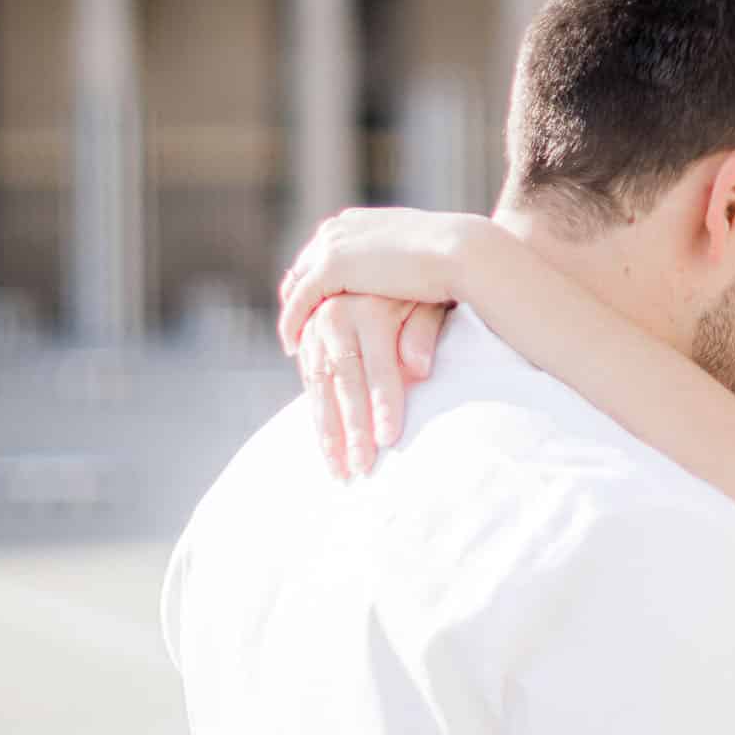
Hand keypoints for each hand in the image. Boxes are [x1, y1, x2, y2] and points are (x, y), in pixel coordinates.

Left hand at [278, 208, 475, 355]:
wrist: (460, 250)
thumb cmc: (454, 258)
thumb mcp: (417, 256)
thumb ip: (398, 265)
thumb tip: (402, 279)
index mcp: (357, 222)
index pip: (322, 253)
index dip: (316, 283)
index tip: (316, 311)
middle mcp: (339, 228)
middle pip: (303, 268)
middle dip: (297, 298)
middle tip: (297, 330)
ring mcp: (332, 244)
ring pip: (297, 285)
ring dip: (293, 315)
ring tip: (294, 343)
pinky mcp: (332, 265)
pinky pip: (300, 301)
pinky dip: (292, 323)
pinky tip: (292, 346)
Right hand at [298, 294, 448, 479]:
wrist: (382, 263)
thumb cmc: (418, 289)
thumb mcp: (428, 301)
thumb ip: (422, 332)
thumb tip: (420, 369)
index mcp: (369, 308)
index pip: (377, 364)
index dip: (383, 402)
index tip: (389, 438)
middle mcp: (335, 317)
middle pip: (344, 380)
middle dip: (352, 427)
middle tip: (361, 467)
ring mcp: (315, 329)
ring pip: (319, 387)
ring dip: (328, 432)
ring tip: (340, 471)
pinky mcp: (306, 342)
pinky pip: (310, 384)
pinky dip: (317, 417)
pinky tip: (328, 448)